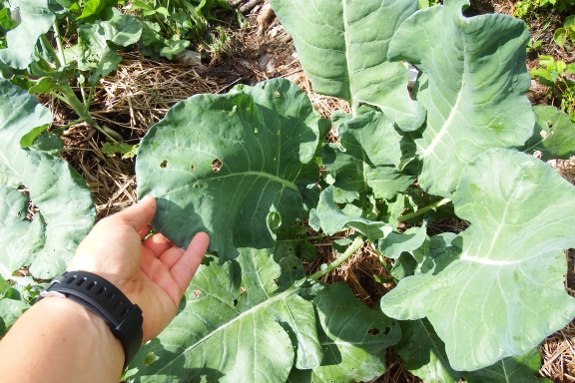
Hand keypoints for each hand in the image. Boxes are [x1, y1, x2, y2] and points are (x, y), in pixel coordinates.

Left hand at [67, 196, 208, 340]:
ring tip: (201, 218)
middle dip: (172, 226)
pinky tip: (204, 236)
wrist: (107, 304)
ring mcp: (155, 278)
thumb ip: (137, 213)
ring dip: (186, 237)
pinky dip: (195, 253)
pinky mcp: (171, 291)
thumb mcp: (116, 226)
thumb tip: (151, 200)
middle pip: (160, 241)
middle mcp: (137, 262)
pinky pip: (185, 269)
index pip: (140, 228)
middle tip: (189, 208)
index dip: (153, 215)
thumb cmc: (105, 258)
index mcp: (120, 247)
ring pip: (175, 254)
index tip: (168, 201)